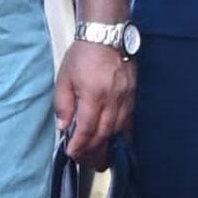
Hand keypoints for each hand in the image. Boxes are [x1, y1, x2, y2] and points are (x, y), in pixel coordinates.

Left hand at [54, 38, 134, 162]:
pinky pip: (130, 120)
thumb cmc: (82, 56)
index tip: (72, 154)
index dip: (80, 145)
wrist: (106, 36)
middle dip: (94, 150)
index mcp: (93, 95)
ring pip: (119, 130)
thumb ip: (63, 104)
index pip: (87, 128)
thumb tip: (64, 127)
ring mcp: (126, 98)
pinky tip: (117, 142)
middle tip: (85, 161)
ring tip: (100, 158)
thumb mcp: (64, 78)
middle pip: (105, 133)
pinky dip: (123, 134)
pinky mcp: (133, 95)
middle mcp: (113, 100)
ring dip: (108, 146)